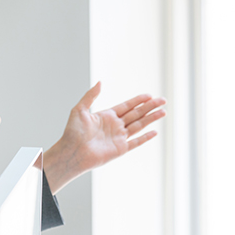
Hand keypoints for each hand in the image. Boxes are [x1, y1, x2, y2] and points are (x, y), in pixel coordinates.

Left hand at [44, 82, 165, 193]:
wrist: (71, 152)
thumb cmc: (72, 132)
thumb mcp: (80, 109)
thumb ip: (91, 95)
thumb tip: (100, 82)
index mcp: (107, 115)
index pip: (127, 106)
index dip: (138, 100)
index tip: (150, 95)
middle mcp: (115, 126)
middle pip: (137, 114)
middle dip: (150, 107)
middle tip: (163, 100)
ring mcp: (119, 138)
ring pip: (139, 125)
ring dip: (151, 118)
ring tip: (163, 112)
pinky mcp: (120, 149)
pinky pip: (136, 143)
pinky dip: (145, 138)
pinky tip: (155, 132)